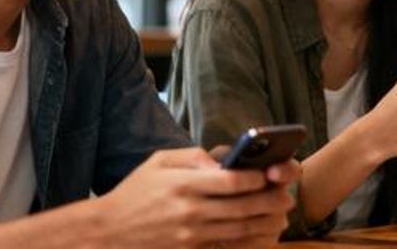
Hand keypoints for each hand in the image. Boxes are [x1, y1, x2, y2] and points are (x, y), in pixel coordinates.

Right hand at [98, 147, 296, 248]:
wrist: (109, 232)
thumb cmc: (135, 191)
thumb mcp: (158, 162)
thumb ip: (192, 156)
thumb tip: (222, 161)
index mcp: (182, 185)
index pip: (229, 181)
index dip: (254, 178)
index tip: (269, 173)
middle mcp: (189, 211)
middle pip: (241, 207)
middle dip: (269, 201)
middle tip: (287, 195)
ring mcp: (191, 235)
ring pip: (239, 229)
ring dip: (265, 222)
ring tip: (281, 214)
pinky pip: (226, 245)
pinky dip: (247, 239)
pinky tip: (260, 232)